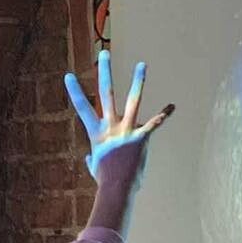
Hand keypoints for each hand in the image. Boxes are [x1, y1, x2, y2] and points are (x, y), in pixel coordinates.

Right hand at [64, 50, 173, 183]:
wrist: (117, 189)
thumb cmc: (106, 181)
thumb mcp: (95, 167)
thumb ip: (92, 159)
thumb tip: (90, 159)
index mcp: (97, 133)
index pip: (82, 108)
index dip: (75, 91)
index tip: (69, 75)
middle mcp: (110, 127)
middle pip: (107, 94)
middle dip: (105, 72)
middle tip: (105, 53)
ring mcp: (126, 131)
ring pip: (132, 100)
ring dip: (138, 81)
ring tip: (141, 64)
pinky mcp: (140, 138)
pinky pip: (154, 123)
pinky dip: (164, 115)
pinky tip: (172, 106)